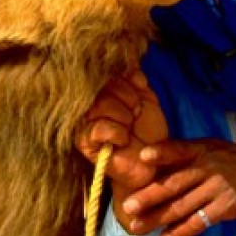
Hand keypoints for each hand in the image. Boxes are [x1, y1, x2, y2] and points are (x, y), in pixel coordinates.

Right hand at [76, 71, 168, 221]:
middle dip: (129, 100)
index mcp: (104, 92)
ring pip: (102, 104)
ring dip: (124, 117)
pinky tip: (123, 141)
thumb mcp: (148, 102)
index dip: (130, 85)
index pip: (111, 74)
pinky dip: (117, 132)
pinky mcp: (84, 142)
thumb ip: (138, 83)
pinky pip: (99, 127)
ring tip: (130, 129)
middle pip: (105, 87)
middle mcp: (91, 104)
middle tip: (136, 116)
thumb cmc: (148, 133)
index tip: (140, 101)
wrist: (150, 164)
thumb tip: (132, 71)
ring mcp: (85, 122)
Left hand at [120, 139, 235, 235]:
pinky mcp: (227, 206)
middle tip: (128, 207)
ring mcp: (218, 188)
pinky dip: (182, 230)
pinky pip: (200, 221)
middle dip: (149, 196)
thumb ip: (189, 154)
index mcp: (203, 149)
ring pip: (182, 206)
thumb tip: (154, 163)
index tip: (143, 157)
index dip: (162, 153)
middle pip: (175, 183)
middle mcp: (209, 167)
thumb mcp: (215, 148)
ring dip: (158, 218)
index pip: (179, 149)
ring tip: (138, 227)